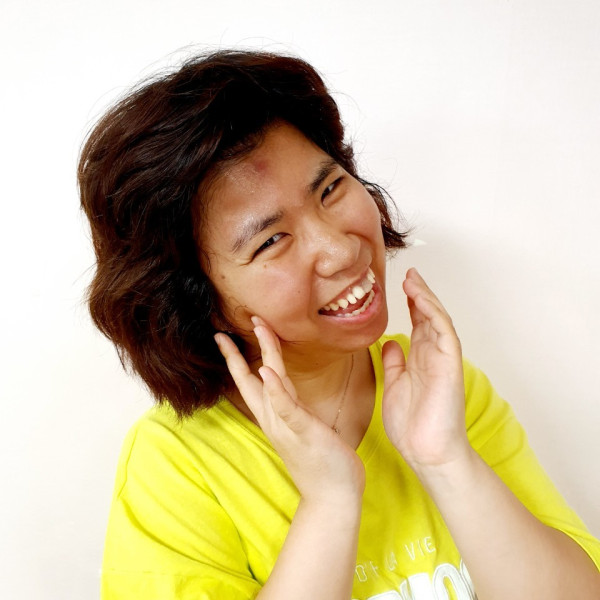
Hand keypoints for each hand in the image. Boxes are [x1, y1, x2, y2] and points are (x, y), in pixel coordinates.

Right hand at [215, 317, 364, 504]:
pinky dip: (275, 390)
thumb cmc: (321, 462)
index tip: (223, 337)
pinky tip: (267, 372)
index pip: (249, 382)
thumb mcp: (301, 428)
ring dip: (264, 355)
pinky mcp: (304, 431)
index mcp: (273, 416)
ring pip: (270, 384)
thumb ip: (290, 408)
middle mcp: (273, 419)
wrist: (332, 496)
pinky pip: (287, 408)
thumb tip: (285, 393)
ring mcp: (286, 425)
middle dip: (235, 354)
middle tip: (221, 330)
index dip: (235, 359)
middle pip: (249, 380)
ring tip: (258, 329)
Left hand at [382, 268, 469, 469]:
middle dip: (419, 294)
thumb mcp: (395, 385)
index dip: (411, 304)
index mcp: (420, 360)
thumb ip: (394, 363)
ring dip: (425, 297)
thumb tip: (390, 344)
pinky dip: (433, 312)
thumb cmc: (411, 425)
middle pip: (428, 316)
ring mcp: (443, 358)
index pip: (417, 325)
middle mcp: (433, 355)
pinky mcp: (449, 364)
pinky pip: (443, 331)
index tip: (400, 287)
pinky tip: (420, 297)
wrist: (426, 451)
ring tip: (412, 279)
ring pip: (437, 319)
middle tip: (408, 275)